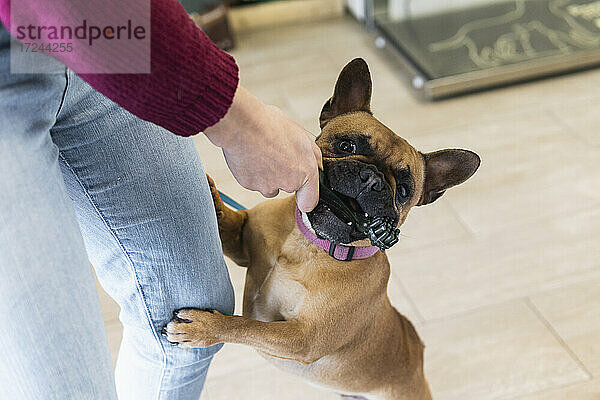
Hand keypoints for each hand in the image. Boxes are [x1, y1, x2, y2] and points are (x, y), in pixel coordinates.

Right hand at [204, 85, 321, 211]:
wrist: (243, 124)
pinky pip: (252, 181)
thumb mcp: (301, 133)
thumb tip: (315, 162)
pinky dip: (251, 172)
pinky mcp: (249, 185)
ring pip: (268, 186)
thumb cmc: (271, 125)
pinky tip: (250, 154)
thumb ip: (311, 153)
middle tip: (276, 153)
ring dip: (266, 175)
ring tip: (262, 152)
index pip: (309, 202)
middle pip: (287, 188)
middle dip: (283, 175)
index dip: (304, 199)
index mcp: (305, 172)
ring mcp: (268, 186)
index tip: (301, 197)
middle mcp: (288, 183)